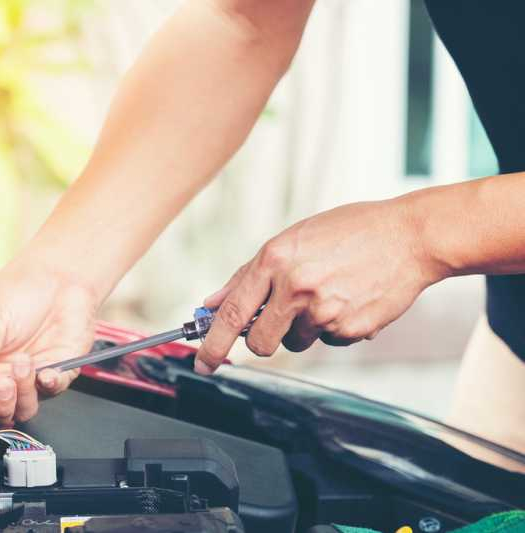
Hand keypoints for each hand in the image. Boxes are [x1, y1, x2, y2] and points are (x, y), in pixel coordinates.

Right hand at [0, 255, 97, 424]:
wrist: (60, 274)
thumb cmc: (20, 289)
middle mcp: (1, 372)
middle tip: (2, 381)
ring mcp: (29, 375)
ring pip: (23, 408)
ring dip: (22, 394)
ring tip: (24, 364)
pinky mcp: (57, 372)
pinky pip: (52, 392)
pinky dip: (49, 385)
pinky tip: (47, 371)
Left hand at [195, 198, 446, 373]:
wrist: (410, 236)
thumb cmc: (350, 232)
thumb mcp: (293, 239)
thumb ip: (249, 273)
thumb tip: (214, 302)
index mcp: (275, 258)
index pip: (233, 311)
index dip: (213, 342)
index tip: (202, 362)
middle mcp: (295, 286)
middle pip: (260, 342)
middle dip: (262, 340)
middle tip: (275, 325)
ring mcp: (323, 310)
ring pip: (296, 341)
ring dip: (303, 328)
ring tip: (327, 294)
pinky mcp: (349, 329)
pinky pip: (328, 341)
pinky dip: (334, 327)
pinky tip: (349, 299)